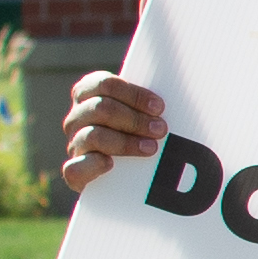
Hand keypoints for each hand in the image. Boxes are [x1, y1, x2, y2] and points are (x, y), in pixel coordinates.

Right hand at [57, 70, 164, 190]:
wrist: (123, 174)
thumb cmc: (138, 132)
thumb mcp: (141, 111)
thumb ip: (149, 102)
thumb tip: (183, 92)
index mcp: (89, 92)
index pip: (105, 84)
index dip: (134, 94)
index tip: (160, 107)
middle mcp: (77, 116)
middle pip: (101, 109)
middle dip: (135, 119)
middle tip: (161, 129)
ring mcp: (75, 144)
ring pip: (94, 136)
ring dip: (125, 142)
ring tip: (151, 148)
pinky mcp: (74, 171)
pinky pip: (75, 168)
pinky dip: (94, 165)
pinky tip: (111, 165)